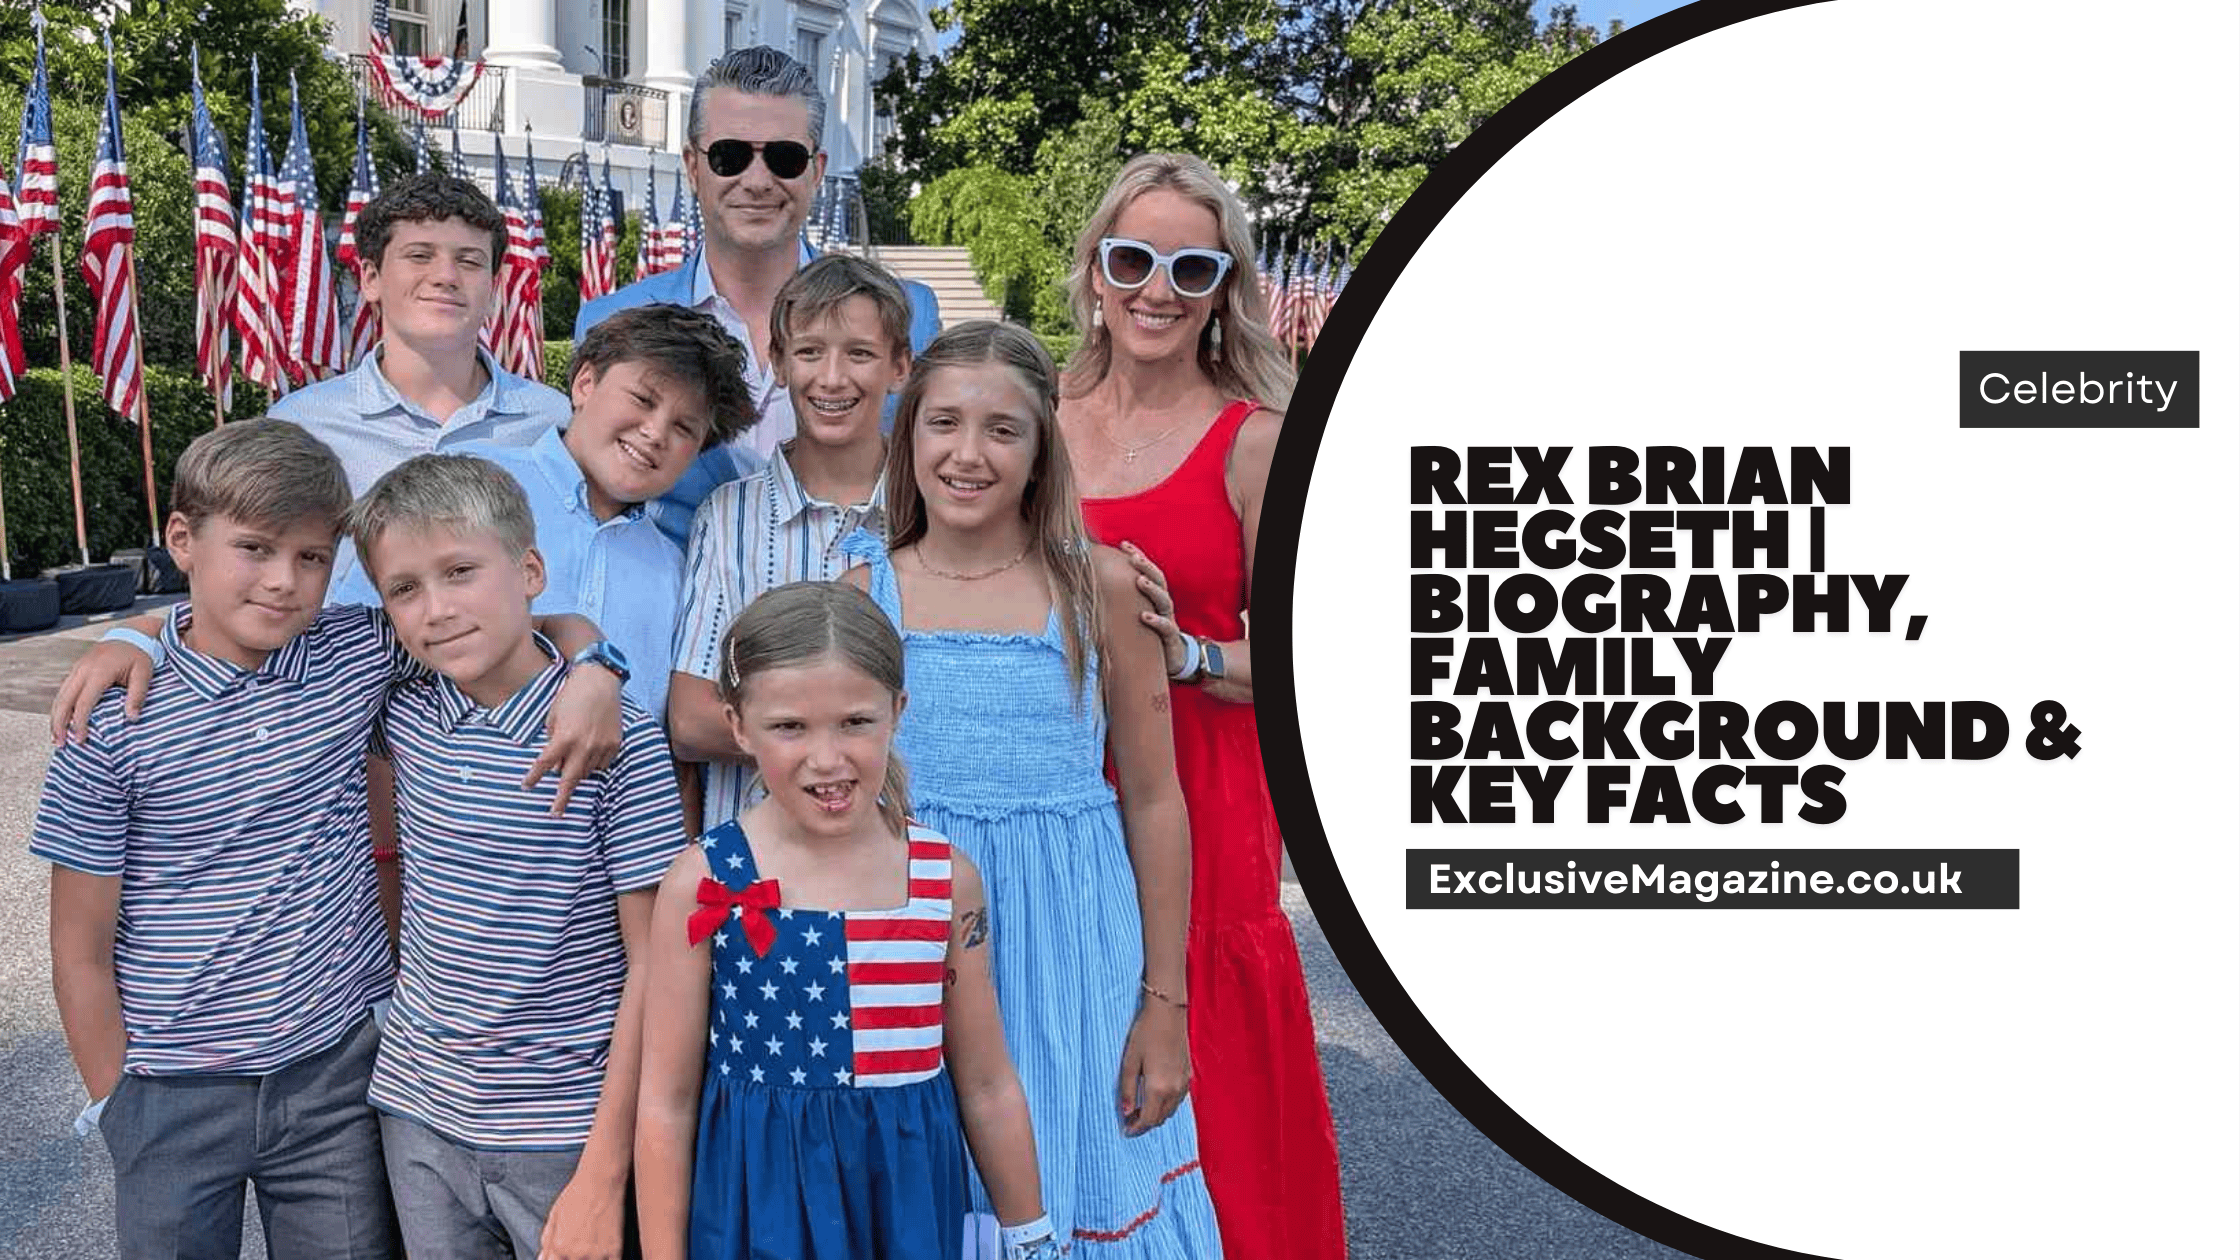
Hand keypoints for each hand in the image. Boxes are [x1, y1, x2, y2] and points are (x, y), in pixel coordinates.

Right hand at [51, 641, 152, 744]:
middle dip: (59, 724)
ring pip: (59, 697)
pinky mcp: (76, 670)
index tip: (81, 740)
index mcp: (99, 671)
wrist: (131, 634)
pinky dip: (60, 708)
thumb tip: (132, 719)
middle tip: (60, 745)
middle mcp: (82, 670)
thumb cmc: (139, 655)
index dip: (80, 723)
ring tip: (56, 738)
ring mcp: (77, 669)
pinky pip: (63, 691)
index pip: (83, 703)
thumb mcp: (144, 674)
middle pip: (63, 701)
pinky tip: (61, 721)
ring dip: (55, 718)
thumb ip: (137, 696)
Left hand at [530, 666, 622, 814]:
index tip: (526, 786)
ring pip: (587, 772)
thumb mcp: (553, 717)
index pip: (544, 764)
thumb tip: (557, 763)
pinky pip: (603, 763)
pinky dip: (594, 763)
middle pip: (570, 779)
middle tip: (555, 814)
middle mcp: (584, 745)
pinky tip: (590, 752)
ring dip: (577, 771)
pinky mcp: (614, 743)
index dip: (533, 777)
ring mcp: (602, 746)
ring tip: (574, 762)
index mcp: (564, 738)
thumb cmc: (571, 696)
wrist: (600, 680)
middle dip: (561, 799)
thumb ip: (553, 741)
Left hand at [537, 1168, 623, 1259]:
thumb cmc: (577, 1194)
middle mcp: (576, 1254)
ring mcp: (597, 1254)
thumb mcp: (554, 1217)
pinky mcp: (615, 1250)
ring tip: (588, 1252)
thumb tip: (542, 1259)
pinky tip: (602, 1255)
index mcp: (559, 1246)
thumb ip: (546, 1242)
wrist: (602, 1180)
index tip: (562, 1256)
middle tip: (576, 1253)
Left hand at [1116, 999, 1189, 1135]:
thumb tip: (1125, 1111)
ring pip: (1170, 1111)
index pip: (1148, 1119)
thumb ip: (1127, 1089)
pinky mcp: (1188, 1075)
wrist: (1169, 1013)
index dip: (1135, 1128)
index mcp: (1158, 1088)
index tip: (1125, 1129)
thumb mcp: (1129, 1061)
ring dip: (1156, 1114)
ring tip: (1140, 1107)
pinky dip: (1166, 1104)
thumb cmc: (1145, 1033)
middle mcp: (1174, 1090)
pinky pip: (1177, 1100)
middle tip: (1130, 1119)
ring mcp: (1184, 1083)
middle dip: (1145, 1123)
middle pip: (1160, 1118)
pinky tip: (1155, 1095)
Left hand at [1119, 542, 1184, 674]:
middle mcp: (1163, 605)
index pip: (1148, 571)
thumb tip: (1091, 584)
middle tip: (1133, 558)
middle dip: (1146, 567)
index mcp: (1155, 597)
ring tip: (1139, 581)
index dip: (1138, 557)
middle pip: (1159, 580)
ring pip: (1164, 600)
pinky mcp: (1171, 638)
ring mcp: (1169, 620)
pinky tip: (1144, 616)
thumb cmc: (1148, 633)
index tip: (1123, 544)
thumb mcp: (1135, 614)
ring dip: (1152, 589)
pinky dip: (1156, 620)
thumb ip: (1122, 600)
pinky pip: (1166, 627)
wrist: (1171, 660)